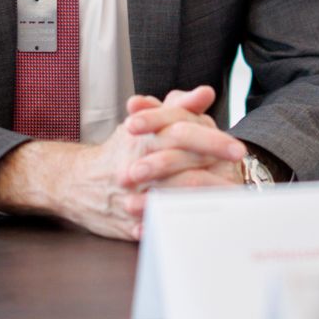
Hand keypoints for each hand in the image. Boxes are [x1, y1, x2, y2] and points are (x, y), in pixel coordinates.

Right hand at [0, 86, 245, 240]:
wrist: (77, 182)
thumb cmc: (122, 149)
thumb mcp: (148, 123)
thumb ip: (178, 106)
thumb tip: (205, 93)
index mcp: (145, 137)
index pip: (184, 133)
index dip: (214, 141)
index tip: (239, 150)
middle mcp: (137, 165)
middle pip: (181, 166)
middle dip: (215, 173)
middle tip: (241, 179)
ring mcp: (130, 195)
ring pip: (170, 198)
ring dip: (202, 201)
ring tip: (229, 203)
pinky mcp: (126, 223)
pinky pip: (155, 225)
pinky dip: (177, 225)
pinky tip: (202, 224)